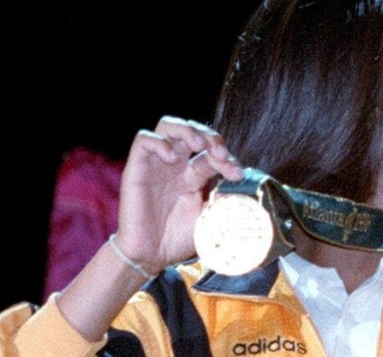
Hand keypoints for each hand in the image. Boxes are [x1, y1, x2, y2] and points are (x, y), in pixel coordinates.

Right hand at [113, 116, 243, 273]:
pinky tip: (172, 158)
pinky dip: (159, 142)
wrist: (149, 256)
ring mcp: (156, 164)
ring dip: (187, 129)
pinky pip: (143, 140)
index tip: (237, 174)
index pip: (212, 153)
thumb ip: (224, 201)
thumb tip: (245, 191)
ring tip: (198, 145)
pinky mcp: (136, 168)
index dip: (227, 158)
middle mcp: (175, 165)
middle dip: (211, 137)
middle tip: (220, 155)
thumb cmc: (176, 239)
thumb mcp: (208, 218)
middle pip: (193, 131)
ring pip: (168, 125)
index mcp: (193, 175)